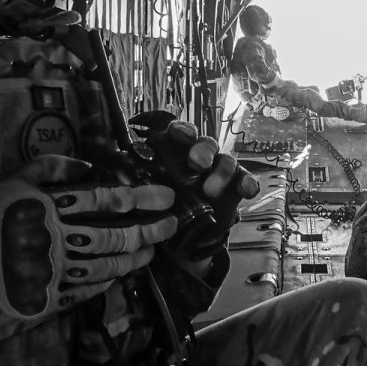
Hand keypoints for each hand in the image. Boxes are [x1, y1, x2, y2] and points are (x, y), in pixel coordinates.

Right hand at [0, 155, 177, 324]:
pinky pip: (85, 291)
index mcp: (54, 206)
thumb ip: (53, 168)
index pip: (110, 200)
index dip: (143, 198)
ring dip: (134, 258)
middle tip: (171, 226)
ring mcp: (54, 270)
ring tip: (152, 251)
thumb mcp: (15, 177)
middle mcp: (60, 238)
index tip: (168, 197)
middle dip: (150, 230)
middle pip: (116, 235)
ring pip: (106, 265)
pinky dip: (106, 282)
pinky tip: (119, 275)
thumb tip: (89, 165)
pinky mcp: (45, 295)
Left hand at [143, 121, 258, 259]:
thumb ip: (135, 179)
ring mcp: (219, 171)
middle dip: (203, 151)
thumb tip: (118, 170)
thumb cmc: (159, 205)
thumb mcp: (143, 192)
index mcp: (175, 151)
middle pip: (206, 143)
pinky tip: (247, 191)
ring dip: (222, 172)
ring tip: (211, 191)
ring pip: (226, 161)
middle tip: (198, 164)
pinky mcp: (234, 187)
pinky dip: (248, 183)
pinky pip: (245, 180)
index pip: (180, 132)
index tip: (181, 137)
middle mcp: (199, 156)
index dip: (182, 131)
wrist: (180, 235)